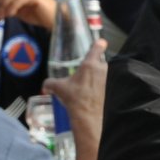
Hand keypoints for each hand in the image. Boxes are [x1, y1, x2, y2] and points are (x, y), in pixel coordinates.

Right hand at [41, 38, 108, 159]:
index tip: (101, 43)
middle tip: (88, 79)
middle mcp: (103, 69)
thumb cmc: (74, 99)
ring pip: (107, 75)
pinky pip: (111, 86)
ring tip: (93, 90)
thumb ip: (50, 83)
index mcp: (90, 64)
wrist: (89, 116)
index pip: (97, 48)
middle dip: (96, 69)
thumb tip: (45, 86)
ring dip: (102, 80)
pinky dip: (107, 89)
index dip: (99, 44)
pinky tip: (99, 97)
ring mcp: (110, 80)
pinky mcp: (114, 90)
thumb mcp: (59, 88)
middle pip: (101, 63)